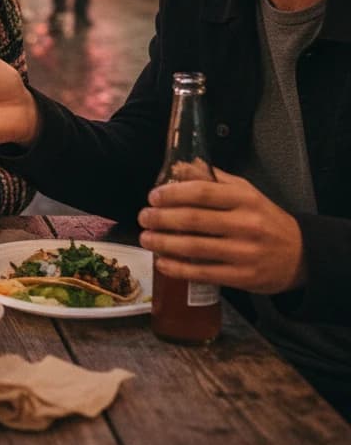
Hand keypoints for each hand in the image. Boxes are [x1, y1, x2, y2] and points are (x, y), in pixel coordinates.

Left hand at [138, 170, 306, 294]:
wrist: (301, 255)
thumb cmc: (264, 218)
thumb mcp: (245, 191)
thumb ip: (212, 179)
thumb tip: (179, 167)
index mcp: (244, 199)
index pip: (203, 192)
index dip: (173, 194)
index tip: (153, 196)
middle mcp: (245, 224)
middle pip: (194, 220)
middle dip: (162, 218)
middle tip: (143, 217)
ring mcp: (245, 253)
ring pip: (196, 248)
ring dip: (164, 243)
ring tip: (146, 238)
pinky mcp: (244, 277)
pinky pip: (204, 273)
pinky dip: (179, 269)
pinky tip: (162, 263)